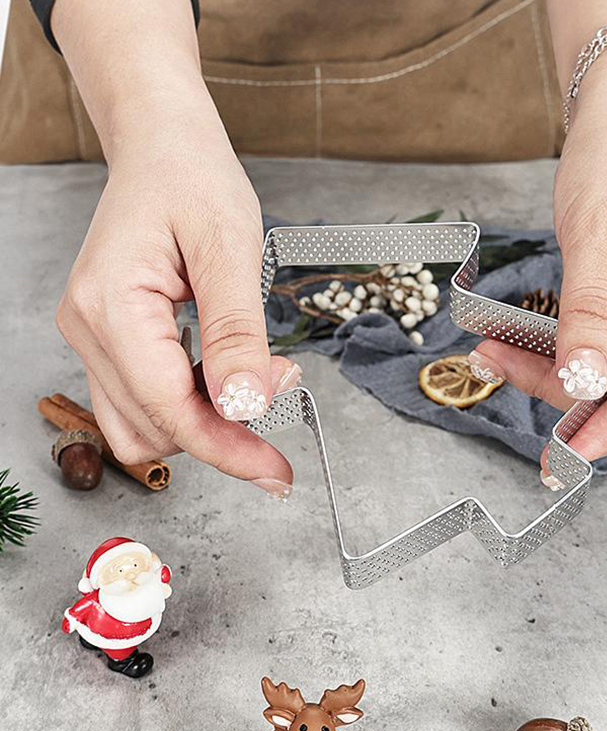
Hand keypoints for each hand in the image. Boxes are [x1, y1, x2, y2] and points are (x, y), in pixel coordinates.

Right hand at [56, 119, 299, 498]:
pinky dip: (190, 405)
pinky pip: (144, 400)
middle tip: (284, 390)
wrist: (162, 148)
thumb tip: (248, 406)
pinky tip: (227, 376)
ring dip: (205, 423)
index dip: (227, 448)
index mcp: (111, 306)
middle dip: (225, 430)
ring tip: (258, 381)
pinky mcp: (109, 340)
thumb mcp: (230, 250)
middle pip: (156, 427)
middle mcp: (87, 329)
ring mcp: (92, 337)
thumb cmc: (193, 180)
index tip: (276, 473)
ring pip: (144, 425)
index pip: (168, 410)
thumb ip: (238, 334)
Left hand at [469, 54, 606, 477]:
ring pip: (602, 368)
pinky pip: (589, 342)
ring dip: (545, 368)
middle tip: (501, 374)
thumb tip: (583, 381)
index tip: (572, 449)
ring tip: (490, 351)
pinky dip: (548, 346)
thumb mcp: (599, 237)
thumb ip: (591, 313)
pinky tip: (508, 340)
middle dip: (564, 389)